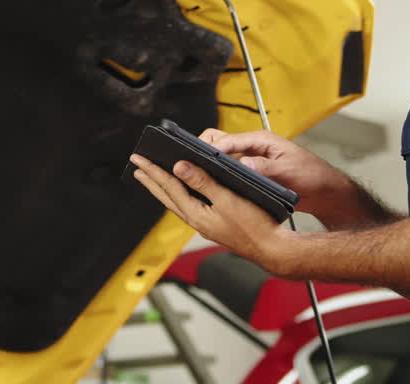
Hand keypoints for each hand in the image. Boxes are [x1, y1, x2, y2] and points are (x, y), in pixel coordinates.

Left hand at [128, 152, 289, 267]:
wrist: (272, 249)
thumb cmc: (254, 226)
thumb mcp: (228, 199)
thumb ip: (203, 182)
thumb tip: (179, 167)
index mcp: (196, 214)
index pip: (169, 187)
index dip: (153, 171)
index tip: (139, 160)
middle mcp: (196, 221)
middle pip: (167, 197)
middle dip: (151, 181)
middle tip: (137, 168)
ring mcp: (204, 225)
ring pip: (177, 203)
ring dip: (164, 189)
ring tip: (153, 179)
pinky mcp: (214, 226)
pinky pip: (189, 207)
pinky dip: (181, 197)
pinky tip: (183, 193)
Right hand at [201, 129, 393, 228]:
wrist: (326, 192)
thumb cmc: (313, 177)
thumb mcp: (288, 172)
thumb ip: (265, 168)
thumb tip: (244, 163)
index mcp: (261, 140)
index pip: (228, 139)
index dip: (211, 150)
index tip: (198, 160)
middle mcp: (253, 148)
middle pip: (219, 142)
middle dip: (203, 152)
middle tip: (190, 166)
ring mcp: (252, 160)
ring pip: (221, 157)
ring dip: (209, 165)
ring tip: (196, 177)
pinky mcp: (252, 174)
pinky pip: (229, 171)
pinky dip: (219, 176)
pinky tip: (212, 187)